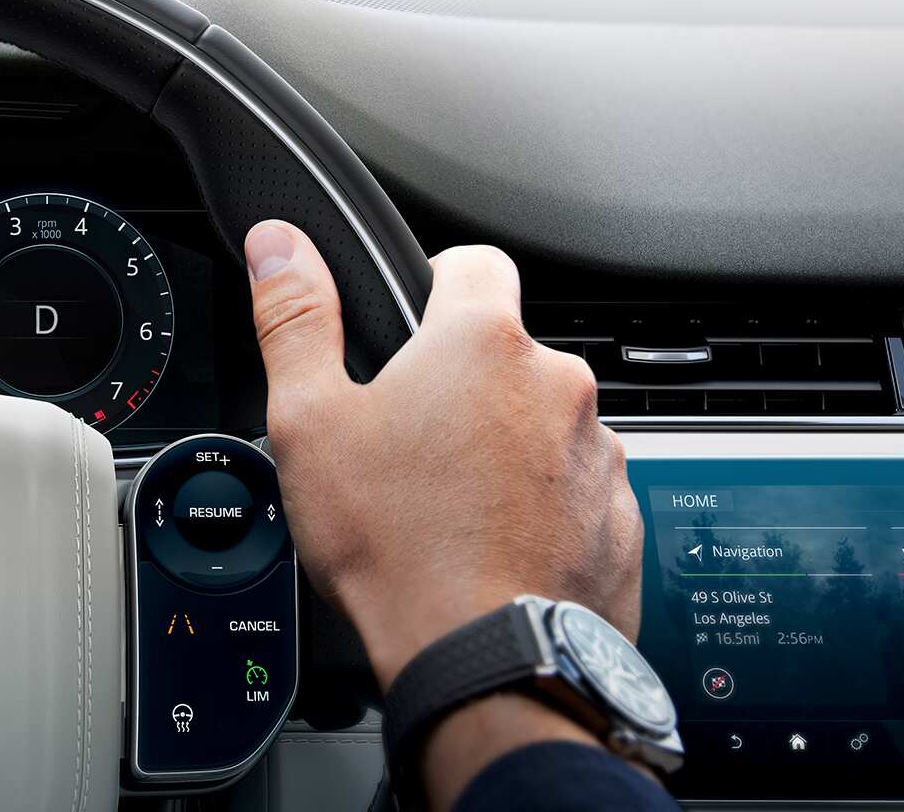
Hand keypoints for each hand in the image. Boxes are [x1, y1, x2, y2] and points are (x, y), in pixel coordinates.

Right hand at [245, 222, 642, 806]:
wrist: (485, 659)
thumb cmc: (398, 545)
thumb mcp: (310, 421)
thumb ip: (297, 319)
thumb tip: (281, 245)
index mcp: (483, 342)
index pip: (475, 263)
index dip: (435, 285)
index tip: (409, 330)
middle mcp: (560, 385)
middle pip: (508, 355)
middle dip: (464, 386)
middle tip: (410, 443)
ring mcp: (600, 455)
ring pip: (545, 425)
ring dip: (508, 448)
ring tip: (450, 505)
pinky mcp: (621, 519)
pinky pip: (577, 492)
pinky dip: (542, 508)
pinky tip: (493, 545)